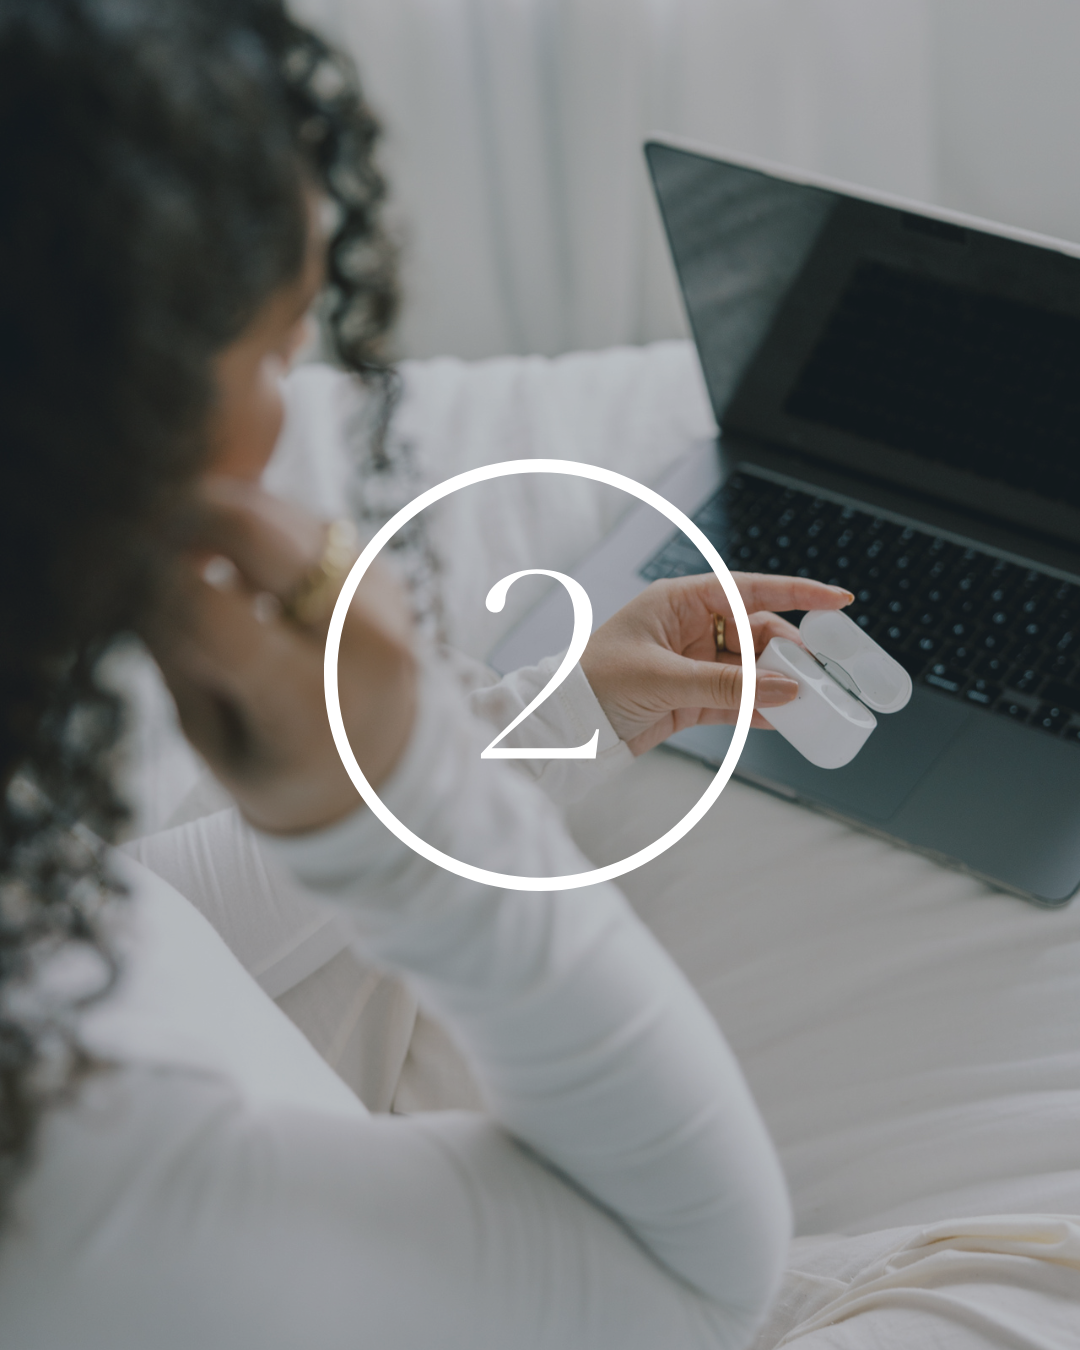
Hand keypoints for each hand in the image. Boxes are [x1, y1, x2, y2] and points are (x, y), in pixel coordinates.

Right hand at [146, 479, 415, 833]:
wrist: (382, 774)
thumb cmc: (279, 766)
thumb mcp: (214, 740)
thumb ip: (177, 659)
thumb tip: (135, 570)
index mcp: (312, 702)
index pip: (211, 610)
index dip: (153, 583)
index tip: (125, 579)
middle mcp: (360, 639)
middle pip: (253, 531)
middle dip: (183, 519)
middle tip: (145, 537)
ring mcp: (378, 596)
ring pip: (276, 515)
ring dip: (220, 523)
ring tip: (191, 560)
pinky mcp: (381, 571)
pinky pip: (301, 525)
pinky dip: (257, 535)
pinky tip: (240, 570)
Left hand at [580, 573, 853, 755]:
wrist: (564, 728)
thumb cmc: (594, 684)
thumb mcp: (663, 679)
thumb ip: (727, 686)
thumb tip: (786, 688)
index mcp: (678, 603)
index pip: (747, 588)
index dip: (796, 592)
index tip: (837, 598)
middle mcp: (688, 630)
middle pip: (756, 633)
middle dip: (788, 654)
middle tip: (817, 678)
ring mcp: (691, 665)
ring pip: (750, 670)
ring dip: (776, 686)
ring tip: (807, 703)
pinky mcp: (689, 700)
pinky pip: (735, 701)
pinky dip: (757, 711)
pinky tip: (780, 721)